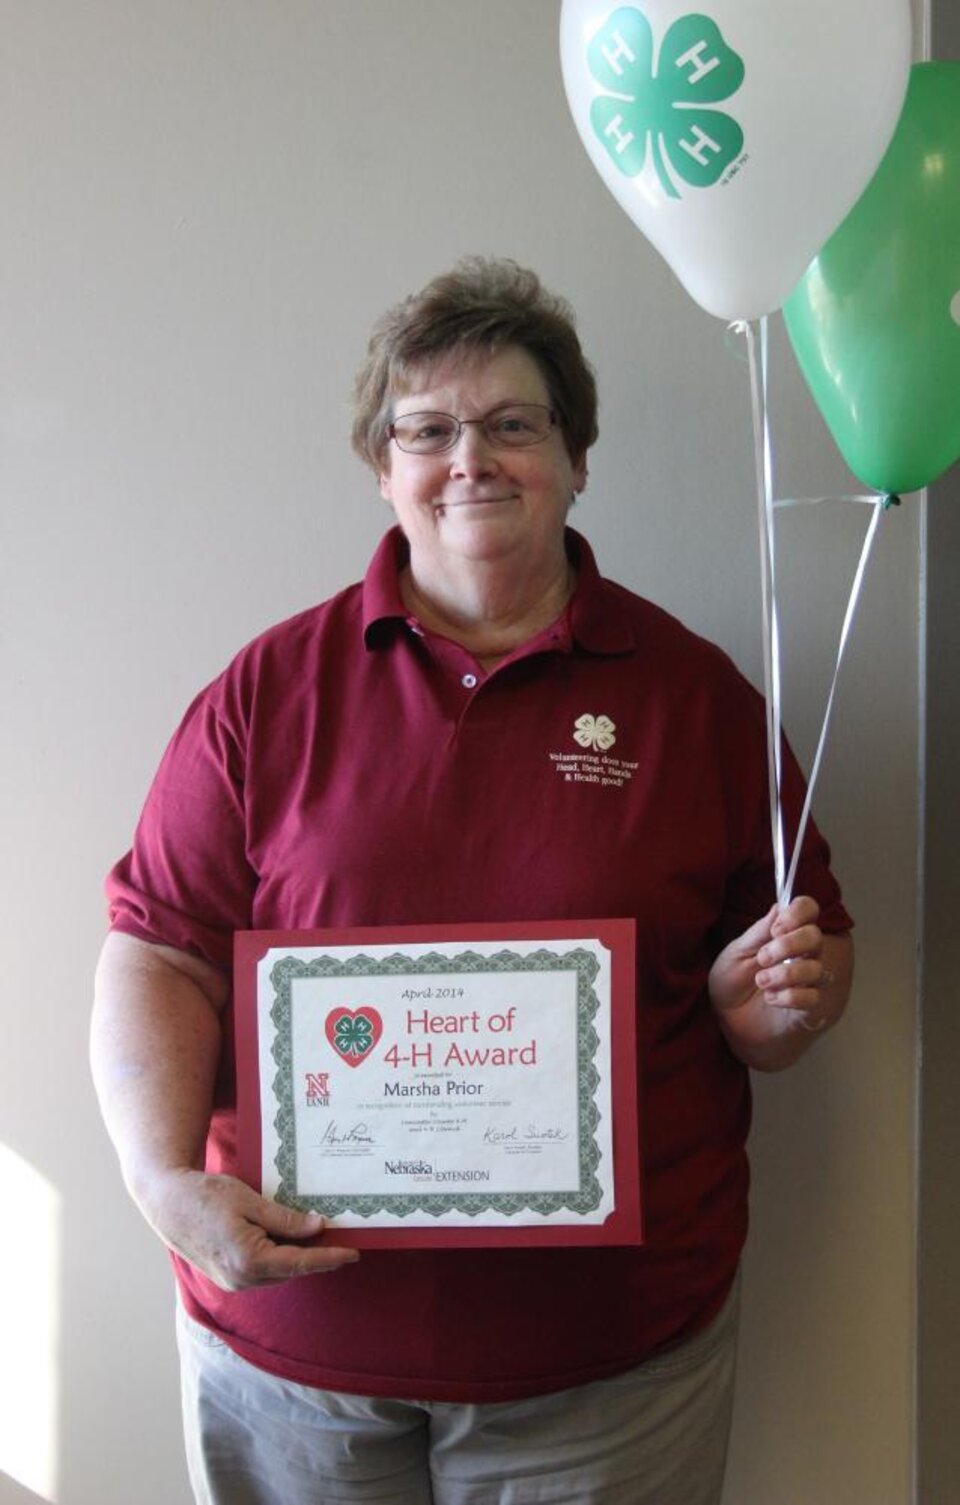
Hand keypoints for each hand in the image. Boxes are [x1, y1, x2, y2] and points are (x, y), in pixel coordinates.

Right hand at [139, 1168, 359, 1290]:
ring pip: (277, 1272)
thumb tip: (317, 1227)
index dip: (330, 1257)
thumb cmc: (206, 1195)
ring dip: (298, 1258)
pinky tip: (290, 1241)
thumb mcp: (250, 1200)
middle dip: (317, 1257)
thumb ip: (285, 1218)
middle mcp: (241, 1279)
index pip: (300, 1262)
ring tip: (321, 1239)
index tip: (353, 1252)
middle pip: (291, 1270)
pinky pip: (263, 1270)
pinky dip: (279, 1258)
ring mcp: (232, 1282)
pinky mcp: (227, 1277)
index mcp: (249, 1260)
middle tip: (343, 1240)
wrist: (167, 1203)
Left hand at [709, 897, 852, 1068]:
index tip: (776, 929)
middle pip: (815, 936)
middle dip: (788, 945)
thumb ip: (759, 932)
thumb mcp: (737, 953)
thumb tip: (779, 905)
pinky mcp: (808, 1008)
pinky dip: (789, 997)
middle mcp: (802, 954)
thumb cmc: (732, 982)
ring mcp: (807, 981)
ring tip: (761, 981)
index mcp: (785, 934)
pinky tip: (771, 999)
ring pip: (816, 968)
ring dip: (785, 974)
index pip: (808, 910)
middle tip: (763, 958)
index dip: (798, 913)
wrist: (726, 1021)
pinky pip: (812, 997)